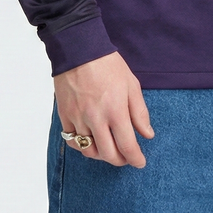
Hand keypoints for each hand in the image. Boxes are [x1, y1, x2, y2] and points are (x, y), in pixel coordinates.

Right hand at [53, 50, 154, 166]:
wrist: (79, 50)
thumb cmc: (107, 65)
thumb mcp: (131, 84)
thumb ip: (140, 112)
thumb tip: (148, 134)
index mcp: (115, 110)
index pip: (127, 146)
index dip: (135, 159)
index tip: (140, 162)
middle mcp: (96, 119)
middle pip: (108, 154)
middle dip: (120, 160)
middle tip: (126, 157)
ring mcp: (78, 119)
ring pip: (89, 151)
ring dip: (101, 155)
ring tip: (109, 149)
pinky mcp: (65, 116)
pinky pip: (72, 141)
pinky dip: (83, 146)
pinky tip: (91, 141)